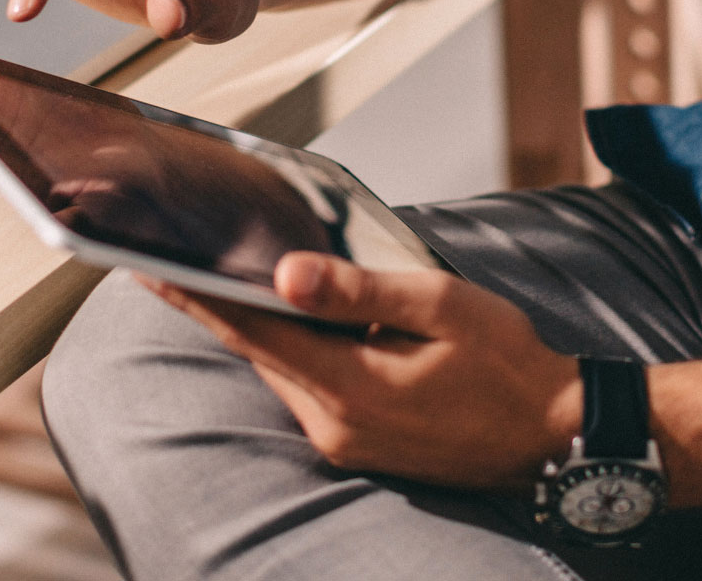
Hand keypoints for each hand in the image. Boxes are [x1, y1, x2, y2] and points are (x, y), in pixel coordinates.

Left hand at [142, 253, 580, 489]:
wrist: (559, 436)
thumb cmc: (511, 363)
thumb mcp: (442, 306)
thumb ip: (360, 290)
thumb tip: (284, 274)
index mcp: (350, 387)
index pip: (250, 332)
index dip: (193, 296)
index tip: (142, 266)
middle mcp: (335, 425)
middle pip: (258, 352)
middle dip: (216, 304)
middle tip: (172, 253)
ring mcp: (346, 444)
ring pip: (282, 371)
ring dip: (259, 327)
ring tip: (224, 274)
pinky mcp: (360, 448)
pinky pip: (309, 390)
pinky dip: (293, 352)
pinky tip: (292, 319)